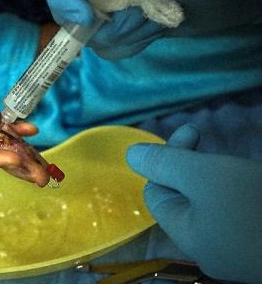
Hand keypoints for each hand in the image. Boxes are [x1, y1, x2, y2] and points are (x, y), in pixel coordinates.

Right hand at [41, 0, 261, 59]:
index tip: (89, 17)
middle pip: (68, 6)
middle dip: (105, 20)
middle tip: (142, 12)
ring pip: (88, 30)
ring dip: (124, 32)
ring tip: (155, 17)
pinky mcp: (124, 19)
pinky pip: (107, 44)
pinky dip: (130, 43)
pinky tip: (154, 27)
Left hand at [126, 124, 261, 282]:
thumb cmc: (256, 206)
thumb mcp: (205, 176)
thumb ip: (165, 164)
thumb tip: (130, 155)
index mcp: (186, 234)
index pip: (155, 192)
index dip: (165, 159)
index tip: (192, 132)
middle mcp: (207, 245)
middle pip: (183, 197)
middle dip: (190, 164)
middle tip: (202, 135)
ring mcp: (236, 246)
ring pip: (212, 202)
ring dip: (215, 174)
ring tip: (232, 160)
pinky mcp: (257, 240)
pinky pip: (235, 211)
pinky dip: (236, 188)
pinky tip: (249, 177)